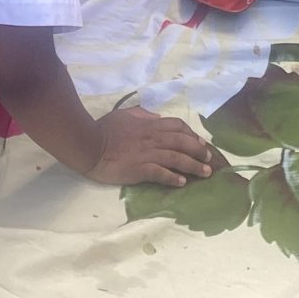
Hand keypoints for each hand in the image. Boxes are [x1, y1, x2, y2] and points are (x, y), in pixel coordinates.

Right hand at [87, 104, 217, 187]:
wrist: (89, 145)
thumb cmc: (104, 129)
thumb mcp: (124, 114)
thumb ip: (142, 114)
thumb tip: (156, 117)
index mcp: (149, 125)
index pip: (177, 126)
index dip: (191, 134)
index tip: (200, 142)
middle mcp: (153, 138)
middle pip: (183, 142)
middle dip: (199, 150)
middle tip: (209, 159)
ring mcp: (148, 154)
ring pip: (177, 158)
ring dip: (193, 166)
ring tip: (205, 173)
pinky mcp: (140, 169)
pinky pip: (161, 173)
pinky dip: (173, 178)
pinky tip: (182, 183)